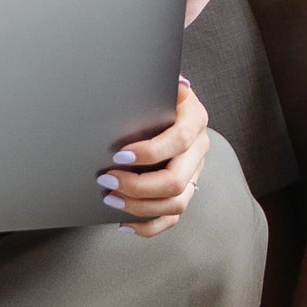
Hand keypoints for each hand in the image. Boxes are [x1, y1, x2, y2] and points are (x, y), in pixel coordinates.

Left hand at [98, 78, 210, 236]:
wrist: (168, 101)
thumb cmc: (155, 90)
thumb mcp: (157, 81)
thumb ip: (155, 81)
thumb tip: (156, 81)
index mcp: (195, 118)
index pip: (180, 140)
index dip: (150, 152)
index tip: (119, 156)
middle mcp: (200, 147)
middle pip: (176, 180)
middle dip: (138, 185)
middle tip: (107, 181)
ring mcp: (195, 171)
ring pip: (176, 203)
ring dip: (140, 207)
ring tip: (110, 199)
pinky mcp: (186, 189)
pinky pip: (173, 217)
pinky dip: (149, 226)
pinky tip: (124, 224)